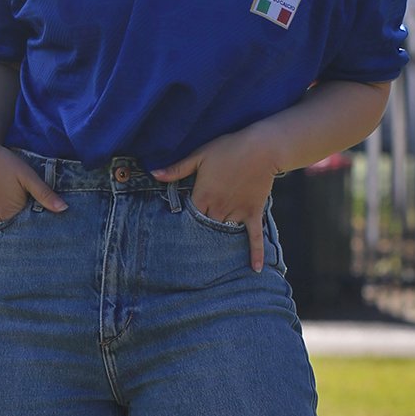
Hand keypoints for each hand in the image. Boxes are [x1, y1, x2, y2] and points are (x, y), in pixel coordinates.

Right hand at [0, 136, 65, 270]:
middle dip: (18, 257)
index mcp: (12, 210)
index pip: (27, 233)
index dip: (36, 244)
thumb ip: (44, 192)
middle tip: (28, 279)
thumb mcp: (27, 175)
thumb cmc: (4, 162)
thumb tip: (64, 208)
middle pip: (10, 241)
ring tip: (3, 280)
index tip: (46, 263)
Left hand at [153, 128, 276, 272]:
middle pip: (205, 228)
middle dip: (199, 235)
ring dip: (219, 243)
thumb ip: (177, 169)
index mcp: (203, 196)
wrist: (261, 147)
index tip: (177, 230)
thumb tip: (153, 174)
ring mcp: (237, 212)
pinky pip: (255, 236)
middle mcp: (219, 208)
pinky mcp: (253, 212)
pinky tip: (256, 268)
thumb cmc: (228, 148)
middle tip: (191, 247)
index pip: (189, 217)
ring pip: (225, 234)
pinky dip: (256, 253)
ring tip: (211, 256)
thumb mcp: (199, 155)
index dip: (183, 223)